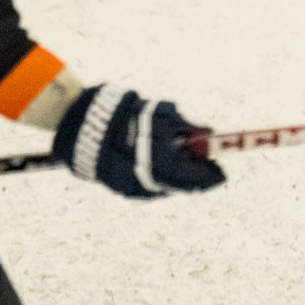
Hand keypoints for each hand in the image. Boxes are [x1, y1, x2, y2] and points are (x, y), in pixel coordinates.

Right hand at [50, 86, 225, 198]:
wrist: (82, 125)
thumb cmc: (126, 115)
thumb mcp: (161, 115)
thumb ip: (188, 128)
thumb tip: (210, 134)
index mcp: (160, 163)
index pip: (194, 177)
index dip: (211, 174)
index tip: (221, 170)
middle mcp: (148, 181)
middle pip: (182, 186)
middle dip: (197, 176)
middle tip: (208, 167)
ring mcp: (133, 188)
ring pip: (166, 188)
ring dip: (179, 177)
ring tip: (184, 161)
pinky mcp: (123, 189)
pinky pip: (150, 188)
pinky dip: (161, 179)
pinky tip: (163, 166)